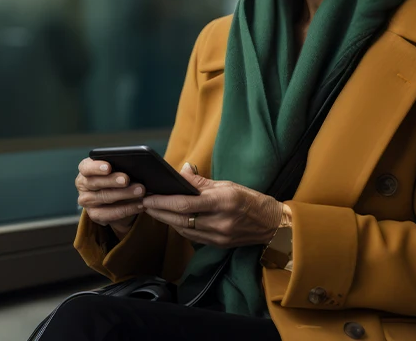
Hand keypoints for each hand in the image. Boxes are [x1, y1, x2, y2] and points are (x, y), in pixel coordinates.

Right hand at [75, 158, 145, 235]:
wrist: (118, 199)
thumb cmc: (117, 177)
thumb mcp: (117, 169)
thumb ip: (121, 166)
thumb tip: (135, 166)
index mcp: (85, 169)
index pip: (86, 167)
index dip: (96, 167)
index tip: (108, 167)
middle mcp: (83, 184)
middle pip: (95, 182)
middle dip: (112, 181)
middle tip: (127, 180)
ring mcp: (86, 201)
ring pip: (104, 197)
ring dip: (123, 195)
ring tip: (140, 191)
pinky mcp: (94, 214)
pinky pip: (110, 214)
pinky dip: (127, 209)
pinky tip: (139, 205)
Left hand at [142, 163, 285, 247]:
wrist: (272, 225)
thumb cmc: (250, 200)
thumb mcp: (227, 185)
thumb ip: (201, 181)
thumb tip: (181, 170)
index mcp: (222, 202)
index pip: (185, 203)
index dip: (162, 201)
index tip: (148, 196)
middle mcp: (219, 221)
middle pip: (179, 219)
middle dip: (158, 211)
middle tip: (143, 203)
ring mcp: (219, 236)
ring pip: (183, 230)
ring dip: (166, 220)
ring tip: (153, 209)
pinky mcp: (218, 245)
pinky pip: (192, 237)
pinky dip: (179, 227)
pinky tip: (171, 219)